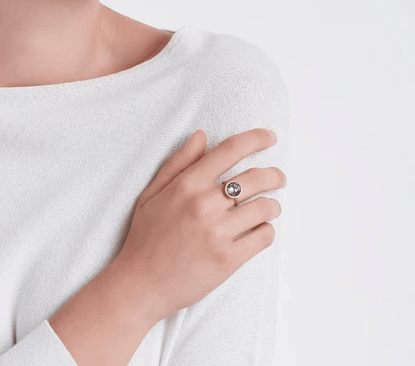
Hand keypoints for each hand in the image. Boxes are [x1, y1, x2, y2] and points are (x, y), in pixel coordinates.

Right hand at [112, 127, 285, 318]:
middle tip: (279, 177)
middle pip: (254, 178)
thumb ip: (178, 163)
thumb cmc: (145, 236)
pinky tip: (259, 230)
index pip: (229, 151)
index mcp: (186, 185)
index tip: (269, 137)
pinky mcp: (228, 259)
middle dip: (274, 174)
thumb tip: (201, 136)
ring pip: (264, 208)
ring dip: (272, 205)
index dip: (254, 139)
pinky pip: (263, 237)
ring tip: (269, 207)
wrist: (141, 283)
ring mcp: (217, 233)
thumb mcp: (152, 192)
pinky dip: (267, 230)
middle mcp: (204, 204)